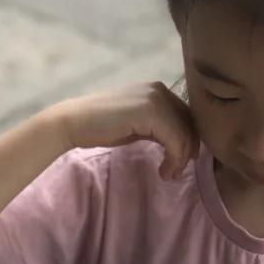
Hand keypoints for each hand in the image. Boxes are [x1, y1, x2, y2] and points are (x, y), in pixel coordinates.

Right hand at [50, 82, 199, 180]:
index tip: (180, 163)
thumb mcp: (136, 125)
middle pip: (190, 124)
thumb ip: (157, 127)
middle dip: (187, 151)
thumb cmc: (100, 126)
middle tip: (175, 172)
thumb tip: (181, 143)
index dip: (189, 141)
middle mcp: (160, 90)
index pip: (186, 116)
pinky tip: (164, 170)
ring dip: (181, 158)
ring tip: (168, 174)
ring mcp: (156, 99)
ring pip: (185, 133)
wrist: (73, 122)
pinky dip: (174, 158)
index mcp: (157, 90)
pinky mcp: (150, 112)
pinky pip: (175, 139)